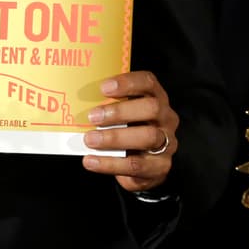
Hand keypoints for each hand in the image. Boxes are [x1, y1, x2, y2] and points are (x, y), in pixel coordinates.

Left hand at [81, 71, 178, 193]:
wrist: (141, 166)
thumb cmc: (128, 131)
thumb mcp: (123, 115)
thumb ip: (109, 106)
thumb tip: (81, 101)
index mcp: (157, 98)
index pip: (148, 82)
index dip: (127, 82)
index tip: (103, 88)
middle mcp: (166, 118)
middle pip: (151, 108)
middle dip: (120, 111)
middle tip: (93, 117)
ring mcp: (167, 142)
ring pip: (147, 136)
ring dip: (115, 137)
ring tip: (90, 139)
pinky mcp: (160, 166)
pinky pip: (136, 165)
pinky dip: (110, 163)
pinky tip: (92, 160)